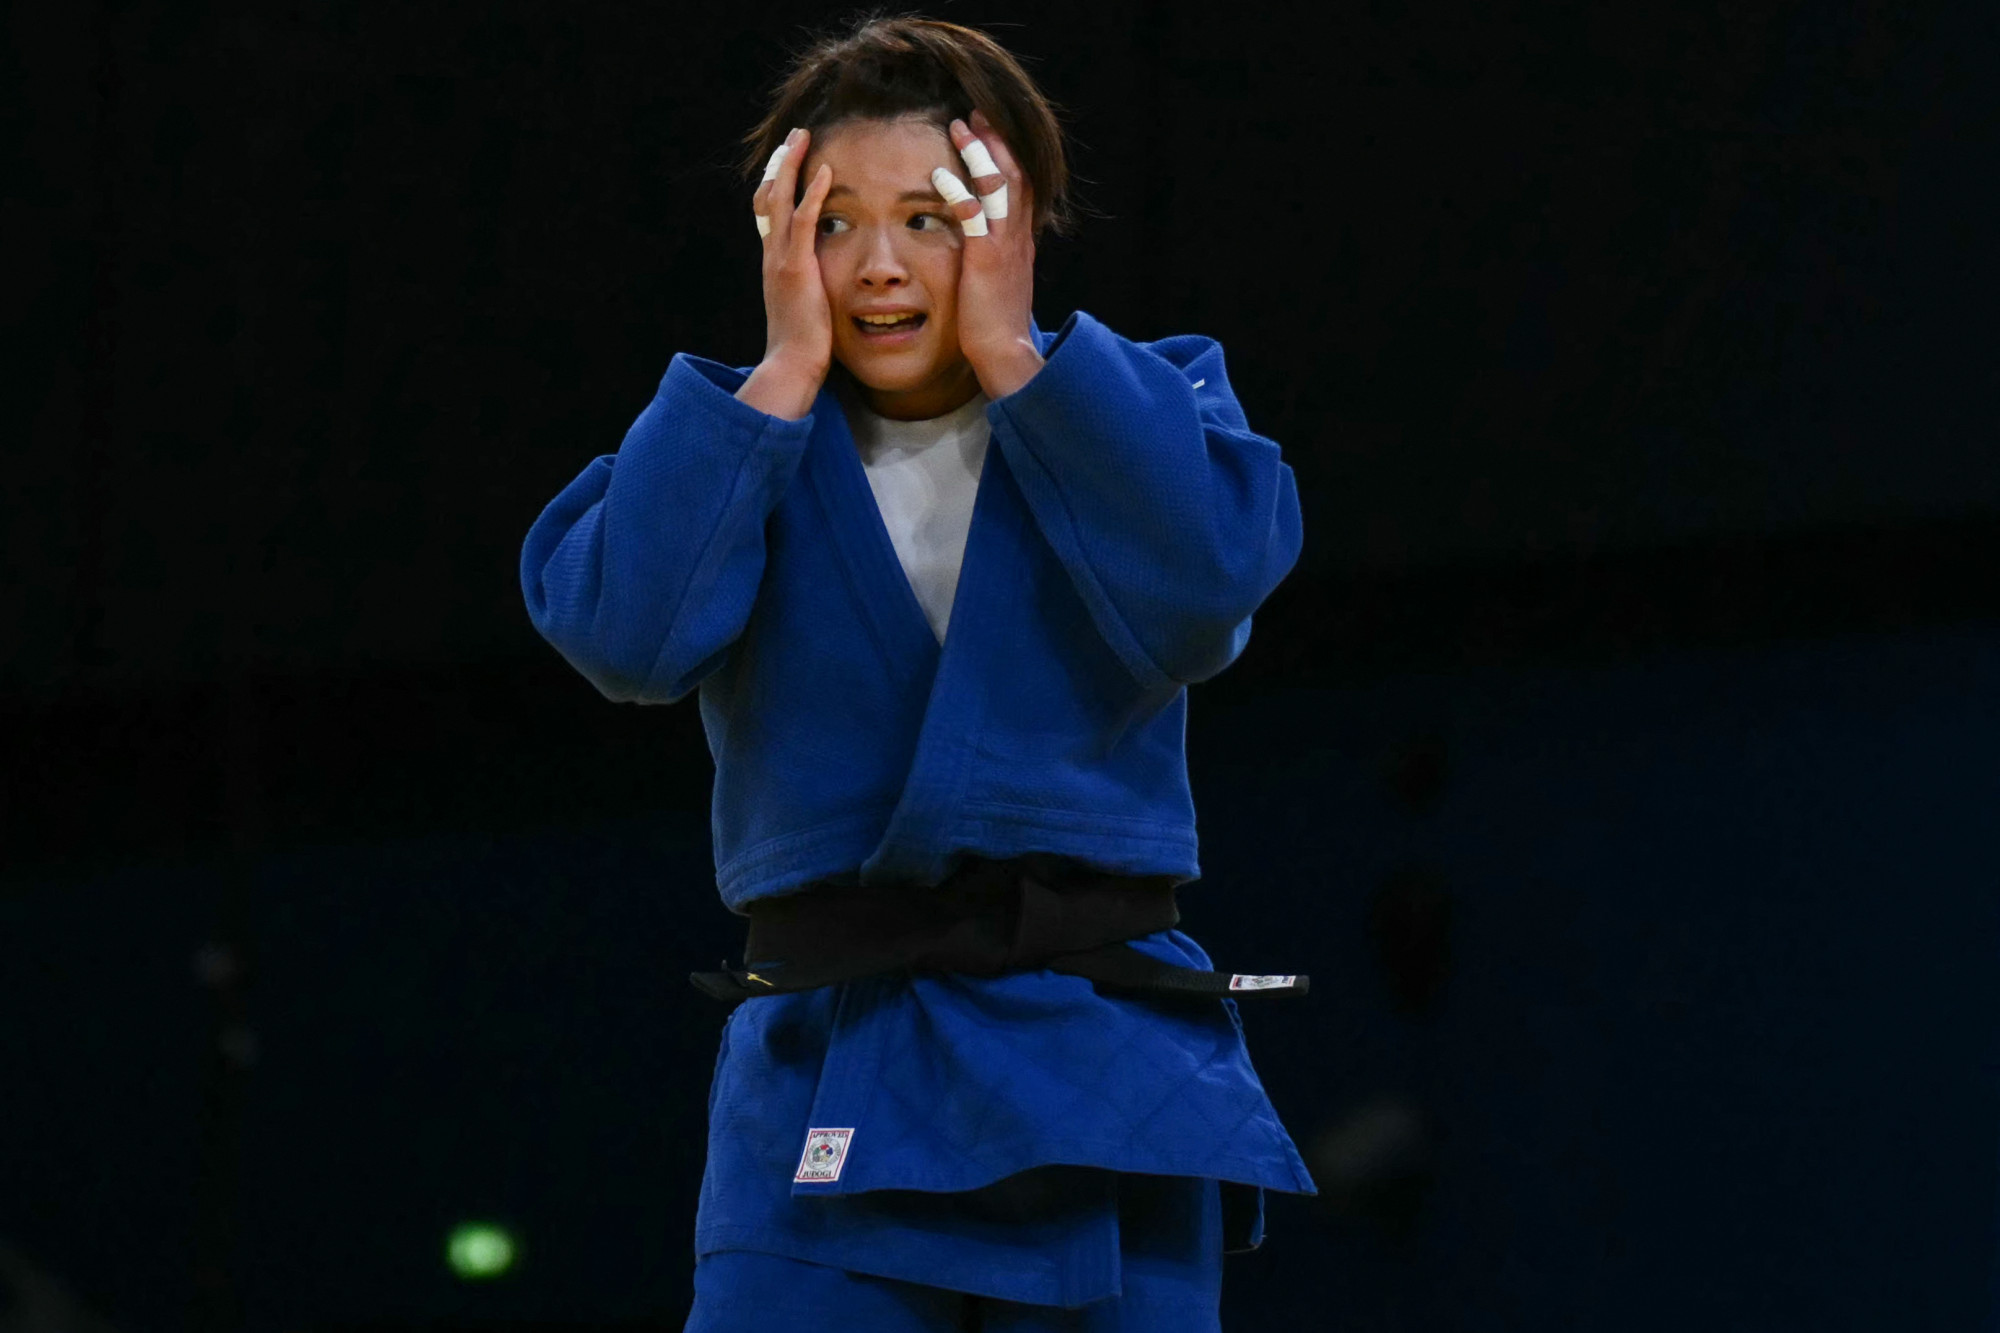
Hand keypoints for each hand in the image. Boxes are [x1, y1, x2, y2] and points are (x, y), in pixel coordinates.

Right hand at [751, 127, 835, 383]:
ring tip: (803, 138)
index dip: (776, 186)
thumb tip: (818, 285)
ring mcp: (781, 260)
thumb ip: (808, 289)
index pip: (770, 215)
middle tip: (793, 138)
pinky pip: (806, 221)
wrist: (791, 364)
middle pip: (768, 197)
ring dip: (791, 166)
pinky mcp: (797, 268)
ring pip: (780, 200)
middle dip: (780, 165)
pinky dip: (813, 194)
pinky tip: (825, 171)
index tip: (786, 164)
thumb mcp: (804, 308)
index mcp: (774, 264)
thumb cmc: (804, 345)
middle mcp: (772, 256)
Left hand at [938, 110, 1044, 397]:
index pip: (1018, 187)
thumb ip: (992, 258)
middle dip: (995, 141)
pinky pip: (974, 218)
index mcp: (1018, 242)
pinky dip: (959, 193)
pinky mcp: (985, 262)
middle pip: (1012, 174)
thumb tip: (982, 247)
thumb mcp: (998, 284)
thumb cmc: (993, 326)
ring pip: (999, 186)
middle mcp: (1016, 237)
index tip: (988, 131)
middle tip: (976, 113)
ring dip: (979, 153)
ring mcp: (1003, 247)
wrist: (1005, 354)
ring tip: (960, 125)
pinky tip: (940, 175)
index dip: (1005, 155)